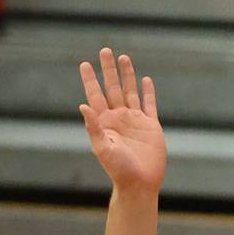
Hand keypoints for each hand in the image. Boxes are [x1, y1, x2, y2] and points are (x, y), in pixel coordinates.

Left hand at [78, 47, 165, 194]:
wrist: (139, 184)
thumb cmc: (118, 169)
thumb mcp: (103, 148)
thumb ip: (94, 126)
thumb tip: (83, 105)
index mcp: (105, 122)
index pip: (95, 95)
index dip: (90, 79)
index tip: (85, 64)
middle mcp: (118, 118)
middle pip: (112, 88)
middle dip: (108, 70)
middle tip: (105, 50)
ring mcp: (135, 121)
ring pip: (130, 91)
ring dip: (127, 75)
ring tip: (123, 58)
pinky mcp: (151, 126)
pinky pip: (149, 104)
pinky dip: (147, 92)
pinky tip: (145, 80)